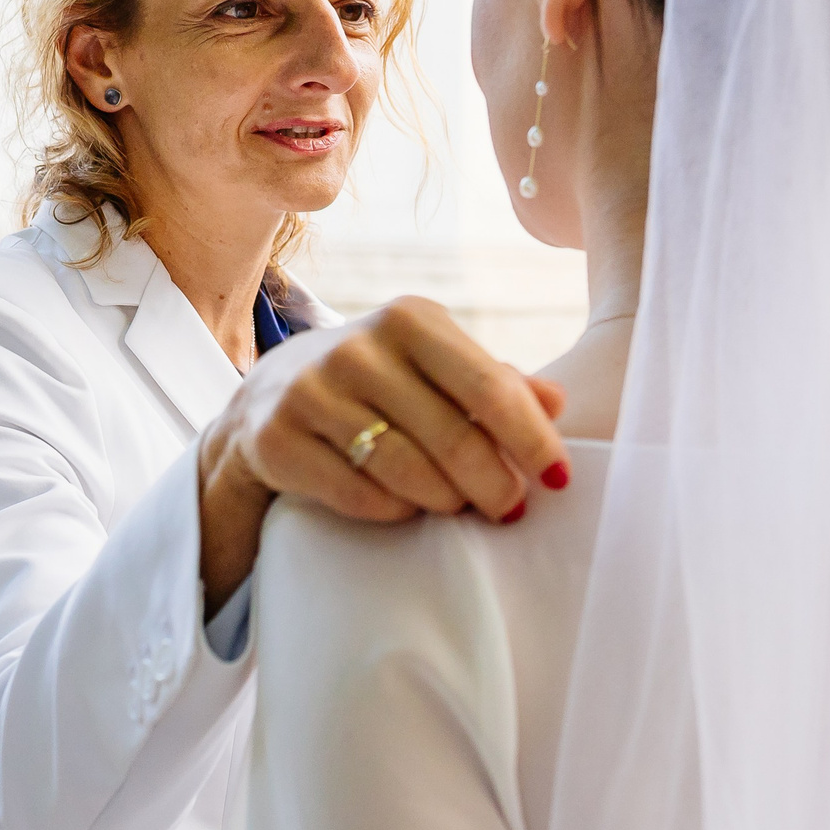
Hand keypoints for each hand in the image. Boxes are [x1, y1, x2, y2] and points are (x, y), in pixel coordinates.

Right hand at [198, 297, 569, 607]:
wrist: (269, 398)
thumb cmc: (379, 385)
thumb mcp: (435, 368)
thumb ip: (495, 383)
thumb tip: (558, 402)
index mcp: (410, 319)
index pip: (490, 388)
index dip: (532, 441)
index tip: (560, 479)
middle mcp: (358, 348)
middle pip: (454, 438)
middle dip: (494, 484)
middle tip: (511, 510)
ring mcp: (311, 392)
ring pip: (407, 472)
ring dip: (447, 502)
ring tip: (459, 508)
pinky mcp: (278, 438)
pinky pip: (359, 495)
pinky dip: (394, 510)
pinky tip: (405, 508)